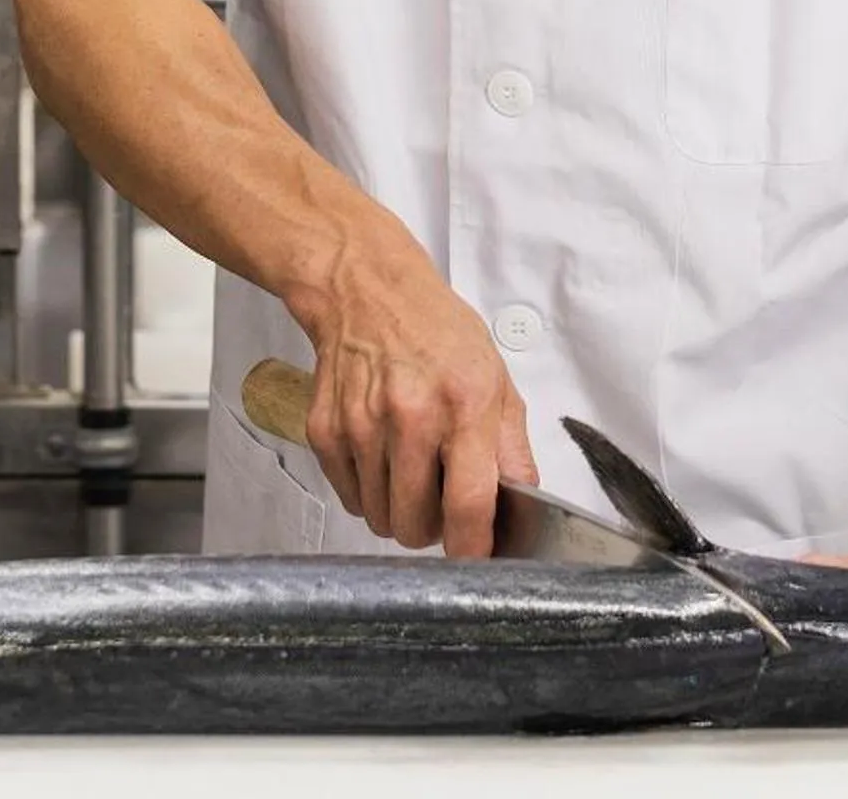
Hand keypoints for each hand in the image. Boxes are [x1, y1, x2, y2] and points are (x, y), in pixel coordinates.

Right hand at [291, 239, 536, 555]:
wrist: (366, 291)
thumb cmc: (436, 332)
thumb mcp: (495, 378)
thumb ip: (512, 447)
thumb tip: (522, 506)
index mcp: (464, 403)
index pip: (469, 503)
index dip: (472, 547)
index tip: (475, 556)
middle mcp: (411, 415)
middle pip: (417, 524)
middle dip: (433, 528)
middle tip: (440, 499)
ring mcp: (362, 425)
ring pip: (381, 519)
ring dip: (399, 512)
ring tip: (410, 473)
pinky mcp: (325, 431)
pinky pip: (350, 499)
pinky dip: (367, 493)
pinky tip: (381, 458)